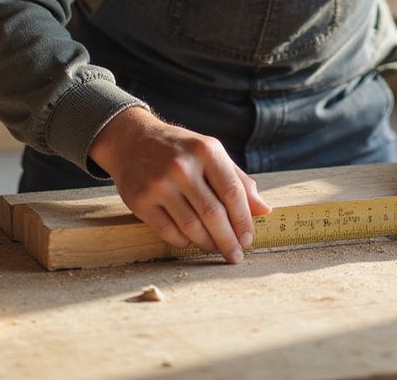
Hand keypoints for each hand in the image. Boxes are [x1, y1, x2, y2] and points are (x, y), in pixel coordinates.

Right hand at [89, 106, 270, 263]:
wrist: (132, 139)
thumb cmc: (179, 149)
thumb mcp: (210, 153)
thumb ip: (238, 180)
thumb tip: (264, 210)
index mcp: (206, 151)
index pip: (233, 193)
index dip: (244, 221)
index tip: (248, 239)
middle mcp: (183, 166)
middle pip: (214, 214)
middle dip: (229, 240)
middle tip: (236, 256)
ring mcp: (160, 184)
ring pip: (192, 227)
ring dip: (208, 244)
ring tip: (216, 249)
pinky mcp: (141, 201)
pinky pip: (169, 233)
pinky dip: (185, 242)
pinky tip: (192, 241)